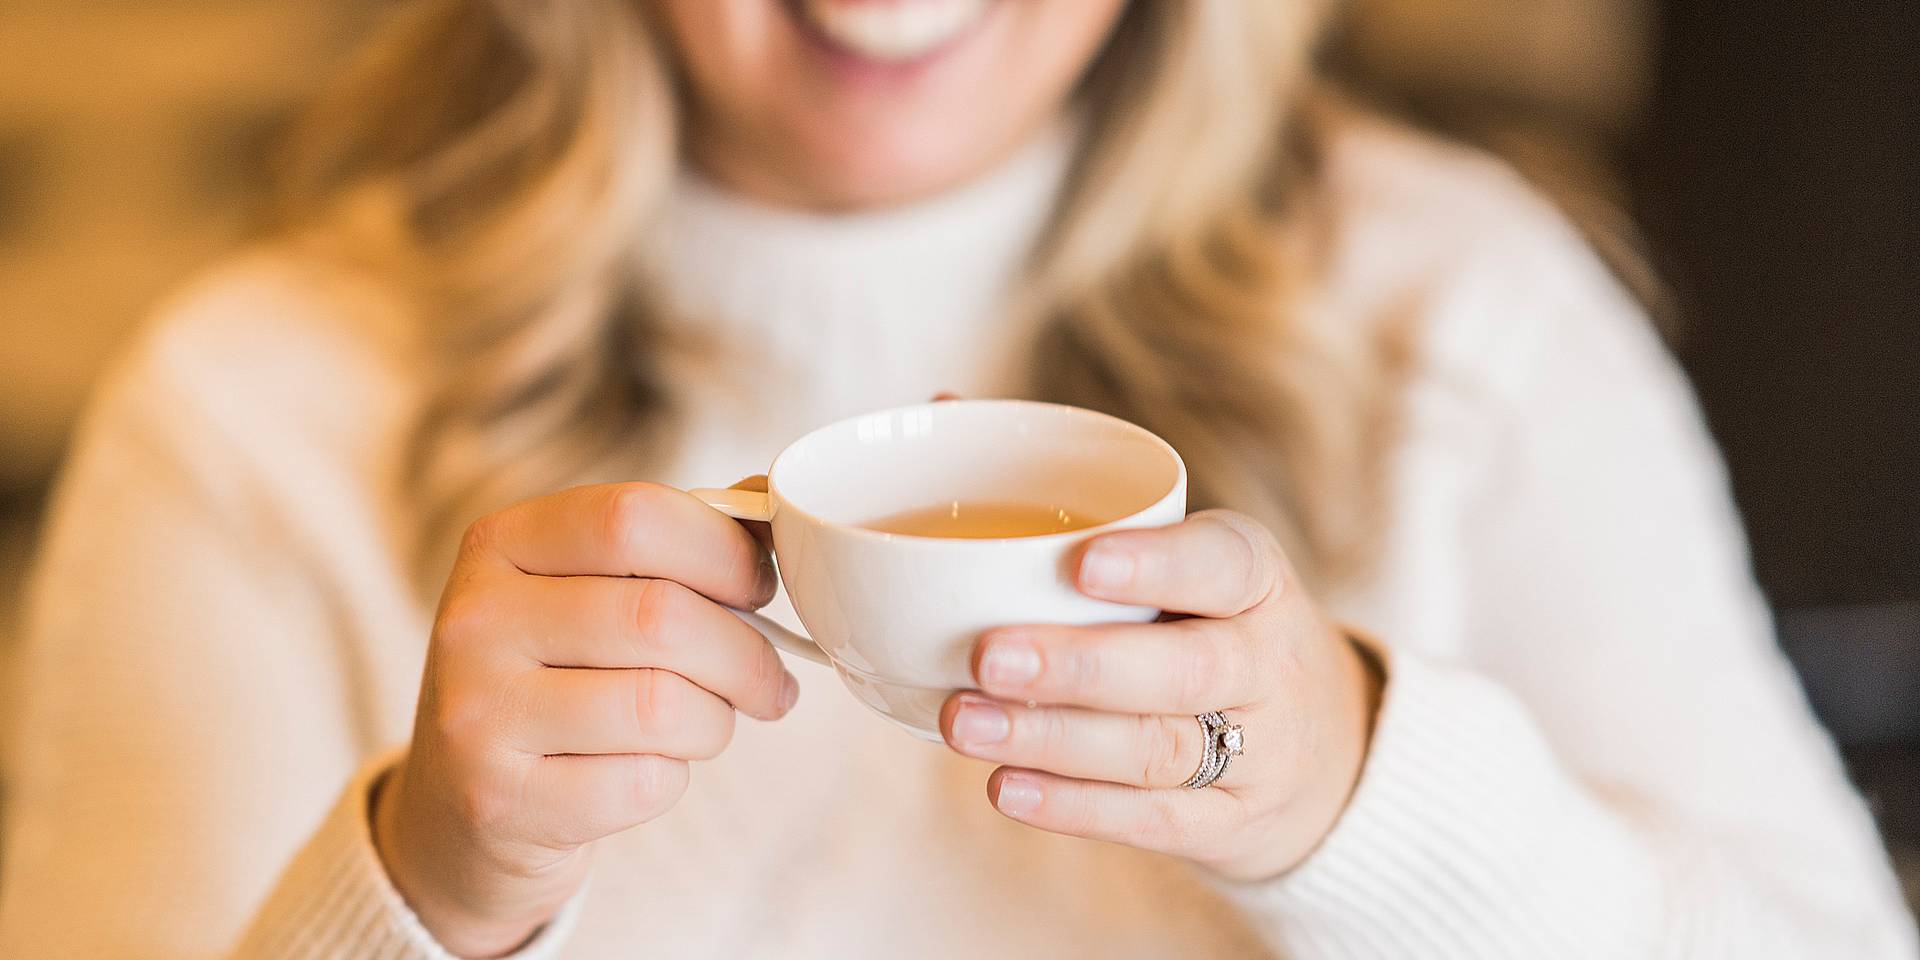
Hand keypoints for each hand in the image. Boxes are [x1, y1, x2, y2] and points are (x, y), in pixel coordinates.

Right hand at [373, 483, 798, 956]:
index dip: (723, 550)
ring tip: (709, 724)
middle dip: (745, 653)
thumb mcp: (586, 591)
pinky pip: (641, 783)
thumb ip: (671, 544)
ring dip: (715, 720)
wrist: (462, 802)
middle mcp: (476, 620)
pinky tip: (650, 768)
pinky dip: (672, 778)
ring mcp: (478, 714)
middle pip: (659, 615)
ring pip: (661, 705)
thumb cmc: (555, 677)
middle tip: (769, 679)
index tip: (760, 585)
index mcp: (501, 544)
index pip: (633, 517)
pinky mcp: (500, 801)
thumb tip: (767, 502)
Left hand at [939, 510, 1382, 881]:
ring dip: (1054, 740)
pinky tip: (1005, 788)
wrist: (1317, 746)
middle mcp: (1265, 661)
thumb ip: (1075, 492)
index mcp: (1252, 576)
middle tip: (986, 656)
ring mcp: (1256, 750)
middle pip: (1185, 669)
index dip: (1159, 565)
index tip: (1082, 562)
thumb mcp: (1178, 554)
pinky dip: (1076, 808)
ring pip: (1159, 749)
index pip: (1224, 563)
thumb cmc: (1203, 620)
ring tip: (964, 722)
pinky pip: (1152, 820)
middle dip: (1081, 667)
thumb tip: (944, 404)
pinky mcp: (1229, 822)